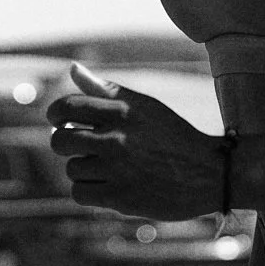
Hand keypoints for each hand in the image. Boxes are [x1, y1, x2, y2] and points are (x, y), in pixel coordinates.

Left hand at [47, 62, 220, 220]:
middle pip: (61, 140)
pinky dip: (88, 190)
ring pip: (71, 169)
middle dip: (65, 144)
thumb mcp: (143, 106)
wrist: (209, 173)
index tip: (60, 121)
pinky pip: (80, 193)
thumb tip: (72, 68)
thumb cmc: (172, 136)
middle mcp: (116, 138)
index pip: (67, 107)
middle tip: (80, 147)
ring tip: (104, 167)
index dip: (55, 114)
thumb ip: (105, 89)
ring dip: (82, 169)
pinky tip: (104, 184)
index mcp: (122, 111)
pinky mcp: (120, 197)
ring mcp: (118, 169)